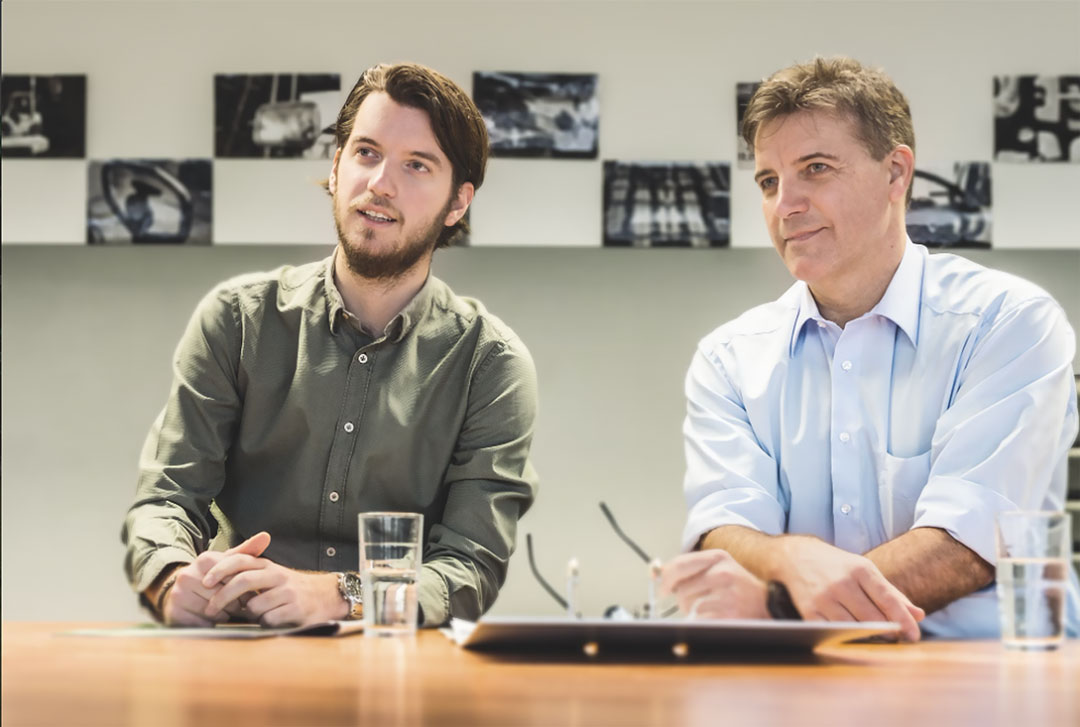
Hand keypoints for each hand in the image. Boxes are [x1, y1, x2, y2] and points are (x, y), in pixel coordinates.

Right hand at [158, 532, 270, 626]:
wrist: (182, 593)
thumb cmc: (212, 578)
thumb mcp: (228, 562)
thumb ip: (247, 551)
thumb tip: (266, 536)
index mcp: (205, 559)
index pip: (233, 577)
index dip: (243, 588)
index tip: (248, 593)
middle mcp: (188, 574)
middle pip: (224, 595)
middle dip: (235, 603)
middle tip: (239, 606)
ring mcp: (179, 593)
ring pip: (213, 611)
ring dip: (224, 615)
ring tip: (226, 612)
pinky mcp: (175, 612)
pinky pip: (202, 623)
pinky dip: (211, 624)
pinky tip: (212, 620)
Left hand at [201, 536, 346, 626]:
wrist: (326, 596)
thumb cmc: (291, 589)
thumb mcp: (271, 575)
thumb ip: (249, 574)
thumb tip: (215, 579)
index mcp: (268, 565)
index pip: (240, 560)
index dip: (220, 568)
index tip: (205, 581)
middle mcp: (278, 575)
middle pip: (243, 580)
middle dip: (222, 595)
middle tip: (210, 608)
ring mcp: (288, 592)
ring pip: (254, 606)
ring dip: (249, 614)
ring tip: (257, 615)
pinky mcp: (295, 608)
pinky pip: (268, 620)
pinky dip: (264, 623)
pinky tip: (273, 620)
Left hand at [660, 550, 769, 619]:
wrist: (768, 603)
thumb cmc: (738, 587)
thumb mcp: (719, 568)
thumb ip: (692, 569)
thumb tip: (658, 574)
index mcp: (718, 557)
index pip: (681, 564)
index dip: (666, 578)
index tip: (662, 589)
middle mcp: (723, 572)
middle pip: (683, 588)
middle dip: (681, 600)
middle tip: (687, 604)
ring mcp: (727, 593)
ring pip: (691, 605)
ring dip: (693, 612)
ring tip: (708, 609)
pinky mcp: (729, 613)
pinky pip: (701, 619)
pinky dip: (702, 621)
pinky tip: (714, 617)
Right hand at [774, 536, 924, 640]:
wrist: (795, 556)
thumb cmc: (837, 566)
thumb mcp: (865, 570)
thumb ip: (892, 593)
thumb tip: (918, 615)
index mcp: (860, 570)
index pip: (887, 600)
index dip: (903, 620)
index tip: (914, 635)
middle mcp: (842, 583)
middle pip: (873, 618)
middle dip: (888, 631)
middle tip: (895, 636)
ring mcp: (824, 598)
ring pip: (854, 627)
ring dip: (868, 636)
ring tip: (875, 635)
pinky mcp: (809, 611)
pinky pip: (833, 631)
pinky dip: (846, 635)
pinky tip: (852, 633)